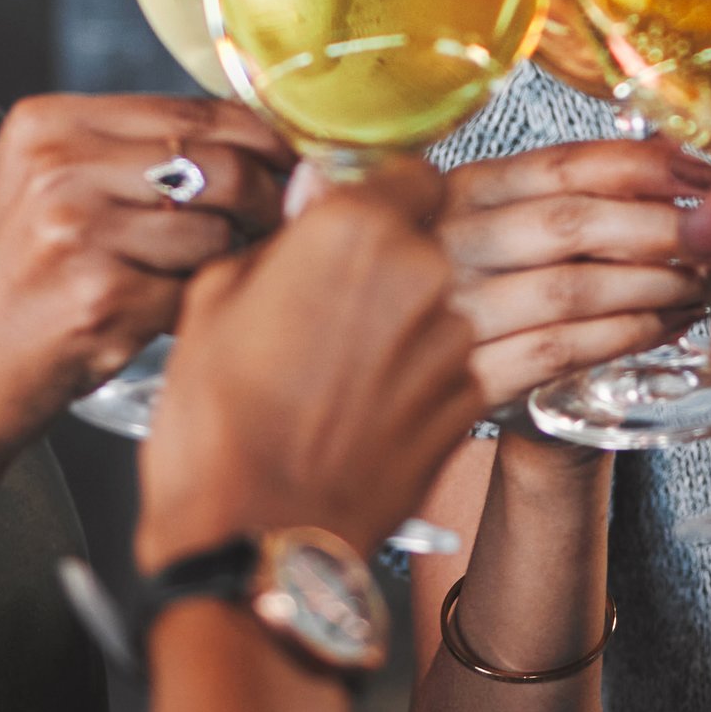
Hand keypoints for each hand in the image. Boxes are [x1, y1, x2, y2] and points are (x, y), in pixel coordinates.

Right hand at [0, 93, 292, 456]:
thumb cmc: (14, 292)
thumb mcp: (48, 194)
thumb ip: (134, 158)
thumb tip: (266, 148)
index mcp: (50, 123)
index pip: (195, 109)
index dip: (263, 142)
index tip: (294, 172)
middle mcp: (57, 164)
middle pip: (220, 163)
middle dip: (269, 202)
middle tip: (280, 234)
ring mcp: (74, 229)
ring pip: (215, 231)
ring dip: (227, 265)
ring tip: (198, 287)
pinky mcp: (96, 297)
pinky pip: (194, 295)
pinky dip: (195, 315)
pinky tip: (161, 327)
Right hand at [140, 161, 483, 567]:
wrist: (260, 539)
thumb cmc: (217, 430)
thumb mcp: (213, 303)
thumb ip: (276, 239)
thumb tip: (307, 200)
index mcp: (351, 229)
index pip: (410, 172)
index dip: (394, 189)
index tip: (381, 203)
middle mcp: (419, 273)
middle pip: (455, 227)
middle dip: (429, 243)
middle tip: (391, 266)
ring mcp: (454, 339)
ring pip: (485, 289)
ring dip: (480, 291)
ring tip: (451, 314)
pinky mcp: (471, 400)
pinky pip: (497, 353)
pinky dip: (483, 353)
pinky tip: (462, 366)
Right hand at [434, 138, 710, 408]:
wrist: (404, 375)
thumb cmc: (474, 283)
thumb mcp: (499, 218)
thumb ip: (568, 188)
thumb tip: (670, 150)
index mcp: (461, 190)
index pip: (564, 163)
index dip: (648, 166)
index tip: (706, 177)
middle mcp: (450, 243)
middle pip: (572, 222)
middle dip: (661, 229)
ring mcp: (455, 311)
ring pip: (572, 290)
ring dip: (653, 287)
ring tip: (701, 286)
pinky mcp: (470, 375)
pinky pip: (561, 350)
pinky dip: (625, 336)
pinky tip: (664, 327)